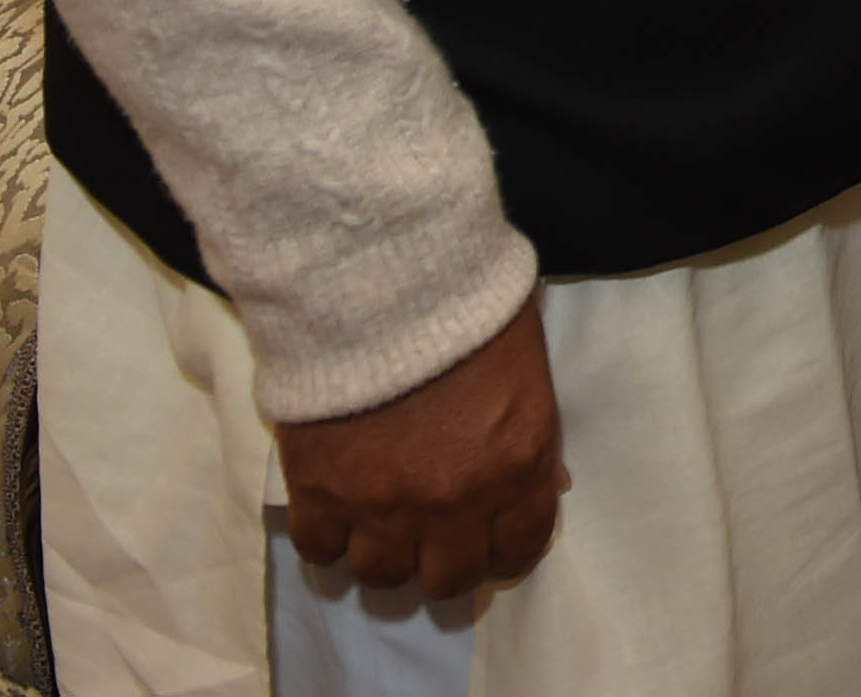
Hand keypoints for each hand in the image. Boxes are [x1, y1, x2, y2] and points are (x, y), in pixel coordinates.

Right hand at [274, 294, 564, 602]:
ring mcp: (383, 503)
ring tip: (382, 526)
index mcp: (518, 464)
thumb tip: (540, 481)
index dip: (505, 554)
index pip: (520, 550)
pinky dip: (329, 539)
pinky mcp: (320, 491)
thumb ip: (530, 435)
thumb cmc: (467, 306)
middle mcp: (455, 500)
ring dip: (385, 555)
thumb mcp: (527, 367)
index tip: (493, 547)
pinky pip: (320, 551)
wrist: (382, 281)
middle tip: (434, 540)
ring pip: (381, 576)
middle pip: (448, 580)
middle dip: (444, 563)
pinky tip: (337, 514)